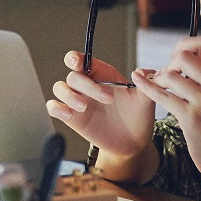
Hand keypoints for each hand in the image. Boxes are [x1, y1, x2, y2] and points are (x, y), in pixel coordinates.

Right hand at [47, 50, 154, 164]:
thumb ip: (146, 84)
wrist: (133, 142)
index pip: (83, 60)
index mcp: (102, 75)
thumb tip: (142, 72)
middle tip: (108, 99)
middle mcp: (87, 85)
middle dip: (87, 85)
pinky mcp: (72, 117)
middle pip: (73, 76)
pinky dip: (57, 108)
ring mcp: (78, 100)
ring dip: (69, 96)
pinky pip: (54, 107)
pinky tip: (69, 114)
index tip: (77, 63)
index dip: (76, 58)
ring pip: (59, 88)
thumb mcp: (146, 100)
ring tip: (84, 107)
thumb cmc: (138, 116)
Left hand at [130, 36, 200, 194]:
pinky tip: (138, 82)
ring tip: (161, 89)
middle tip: (168, 78)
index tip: (177, 58)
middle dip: (170, 63)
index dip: (185, 44)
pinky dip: (147, 87)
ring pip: (170, 76)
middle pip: (184, 56)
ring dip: (159, 80)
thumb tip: (181, 56)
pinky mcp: (191, 118)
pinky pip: (162, 95)